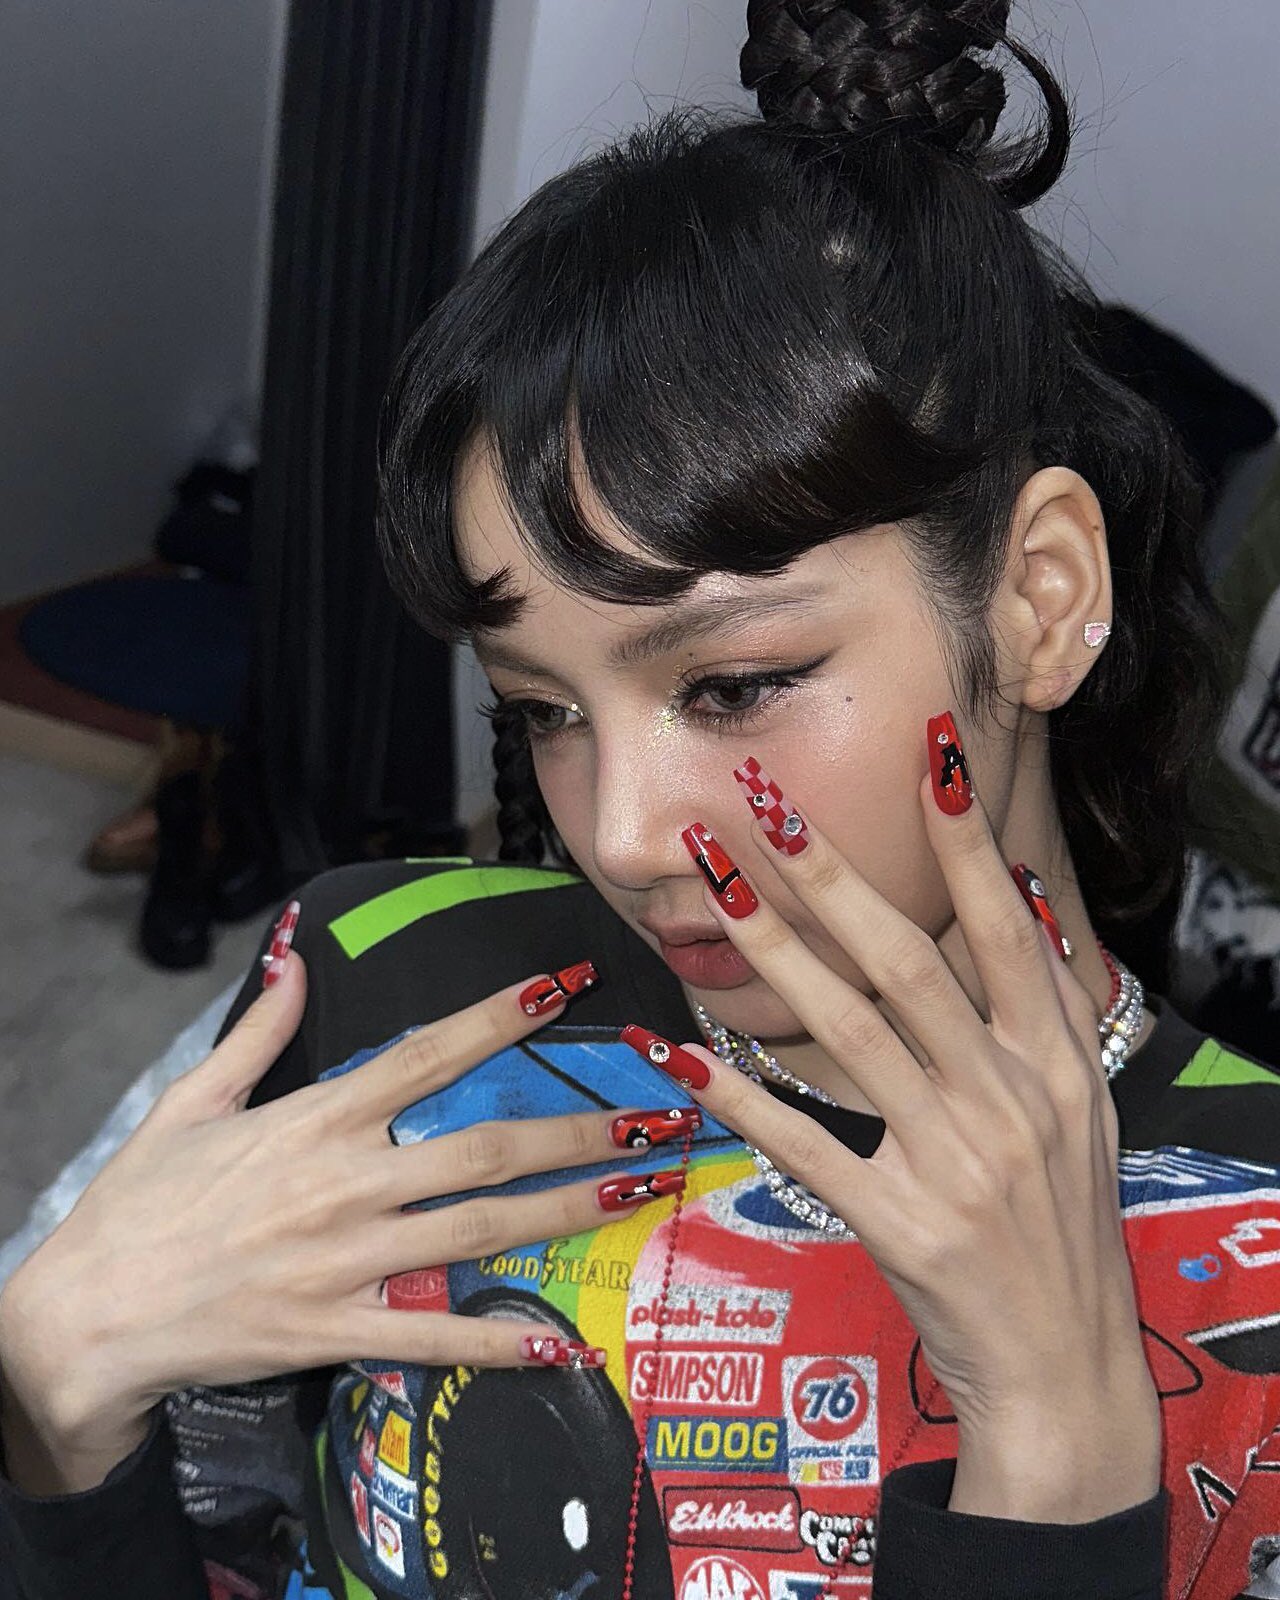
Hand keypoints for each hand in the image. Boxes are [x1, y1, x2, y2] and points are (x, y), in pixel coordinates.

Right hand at [0, 942, 690, 1492]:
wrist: (86, 1316)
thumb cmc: (140, 1204)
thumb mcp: (190, 1099)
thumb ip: (259, 1027)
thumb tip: (298, 952)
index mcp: (315, 1120)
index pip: (426, 1054)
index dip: (500, 1014)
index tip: (565, 982)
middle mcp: (345, 1185)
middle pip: (484, 1147)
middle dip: (578, 1126)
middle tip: (657, 1114)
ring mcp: (345, 1263)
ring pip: (480, 1232)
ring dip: (569, 1210)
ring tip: (642, 1191)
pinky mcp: (335, 1333)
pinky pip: (430, 1339)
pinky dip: (495, 1343)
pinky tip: (561, 1345)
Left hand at [629, 734, 1160, 1521]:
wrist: (1065, 1369)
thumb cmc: (1060, 1228)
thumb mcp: (1082, 1110)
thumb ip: (1048, 1007)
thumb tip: (1022, 896)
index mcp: (1058, 1064)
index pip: (1007, 929)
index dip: (965, 841)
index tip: (926, 752)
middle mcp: (1011, 1100)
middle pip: (908, 964)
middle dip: (831, 874)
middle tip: (763, 802)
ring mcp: (955, 1163)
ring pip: (849, 1032)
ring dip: (773, 949)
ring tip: (712, 884)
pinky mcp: (900, 1224)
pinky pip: (804, 1141)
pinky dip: (739, 1092)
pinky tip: (677, 1048)